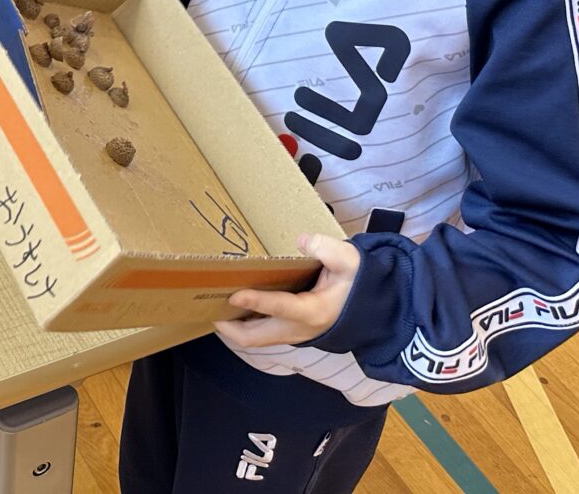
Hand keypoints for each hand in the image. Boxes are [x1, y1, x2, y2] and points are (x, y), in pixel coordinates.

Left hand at [213, 234, 360, 349]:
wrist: (372, 309)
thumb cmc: (359, 284)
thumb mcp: (350, 261)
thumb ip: (328, 249)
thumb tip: (302, 241)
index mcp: (313, 311)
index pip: (279, 308)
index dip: (255, 301)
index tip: (233, 293)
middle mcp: (298, 329)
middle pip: (254, 337)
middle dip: (228, 325)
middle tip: (206, 304)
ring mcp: (292, 334)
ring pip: (254, 338)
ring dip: (233, 326)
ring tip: (212, 305)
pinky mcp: (289, 333)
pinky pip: (260, 334)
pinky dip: (244, 324)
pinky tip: (233, 306)